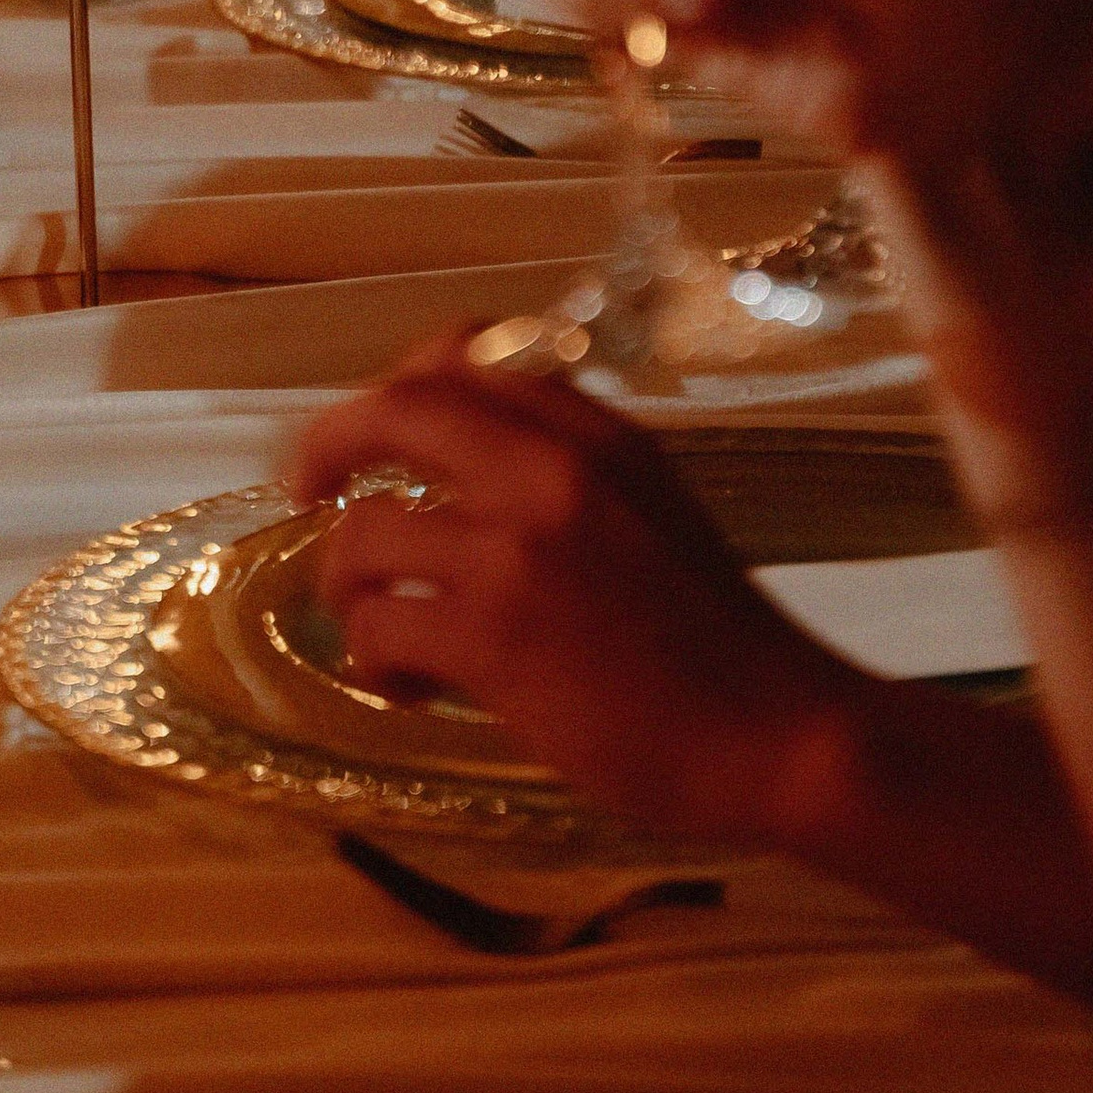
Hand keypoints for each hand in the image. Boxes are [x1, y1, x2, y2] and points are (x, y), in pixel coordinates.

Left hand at [292, 340, 844, 840]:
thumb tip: (463, 476)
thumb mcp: (655, 509)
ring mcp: (518, 550)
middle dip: (330, 447)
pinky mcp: (494, 635)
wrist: (784, 735)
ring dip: (348, 585)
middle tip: (309, 494)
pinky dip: (376, 659)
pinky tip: (409, 687)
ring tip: (378, 629)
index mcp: (598, 435)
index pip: (466, 357)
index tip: (377, 431)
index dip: (398, 385)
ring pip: (365, 534)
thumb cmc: (723, 641)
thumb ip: (570, 475)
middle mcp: (551, 471)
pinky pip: (380, 624)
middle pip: (394, 412)